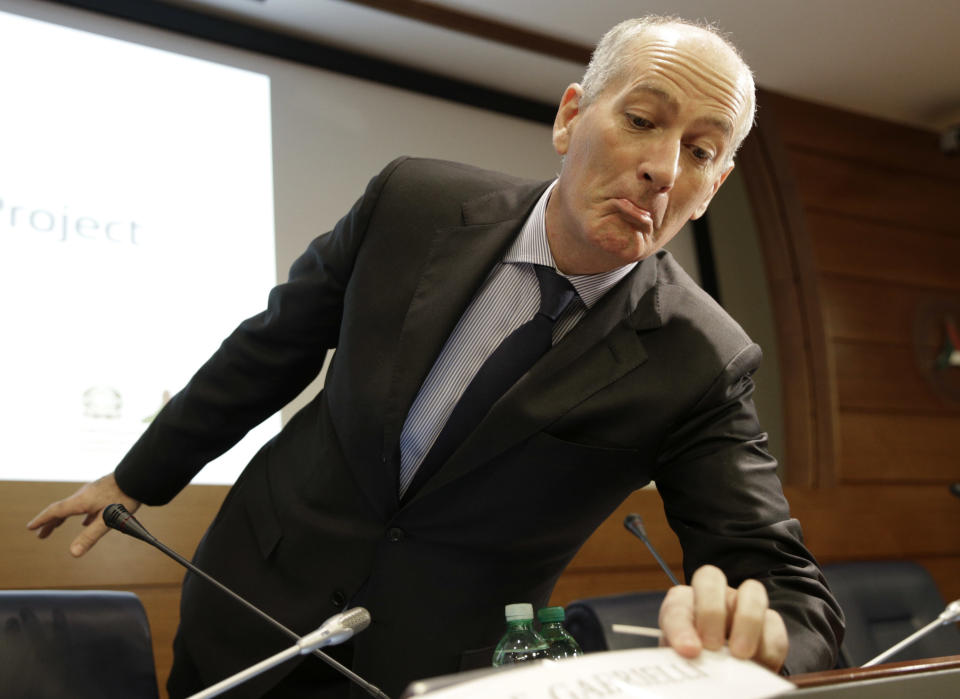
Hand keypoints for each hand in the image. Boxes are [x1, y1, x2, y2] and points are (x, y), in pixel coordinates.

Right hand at [26, 473, 140, 556]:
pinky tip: (87, 520)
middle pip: (62, 510)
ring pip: (74, 507)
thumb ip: (90, 536)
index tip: (30, 528)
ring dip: (64, 517)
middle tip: (41, 535)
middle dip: (50, 523)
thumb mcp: (107, 520)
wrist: (139, 477)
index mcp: (81, 501)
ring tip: (58, 526)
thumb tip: (73, 553)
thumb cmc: (125, 497)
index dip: (42, 521)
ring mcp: (94, 491)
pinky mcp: (104, 491)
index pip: (55, 511)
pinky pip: (87, 504)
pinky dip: (81, 514)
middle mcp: (84, 494)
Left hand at [658, 564, 787, 671]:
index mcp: (683, 603)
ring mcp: (744, 604)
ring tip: (740, 655)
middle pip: (711, 578)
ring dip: (747, 621)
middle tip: (712, 646)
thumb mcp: (682, 660)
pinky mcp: (770, 625)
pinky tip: (760, 666)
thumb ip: (683, 654)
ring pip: (752, 592)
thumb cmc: (696, 663)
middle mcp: (714, 595)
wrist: (719, 674)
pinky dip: (768, 647)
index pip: (677, 606)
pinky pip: (775, 626)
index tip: (688, 650)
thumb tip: (691, 656)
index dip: (681, 628)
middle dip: (710, 612)